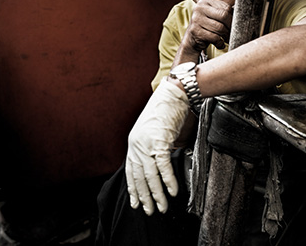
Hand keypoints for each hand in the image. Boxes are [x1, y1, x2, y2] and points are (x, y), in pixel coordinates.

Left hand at [125, 78, 189, 214]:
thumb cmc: (168, 112)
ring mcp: (147, 143)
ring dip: (157, 194)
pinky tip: (172, 192)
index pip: (130, 171)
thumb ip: (156, 150)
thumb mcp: (157, 132)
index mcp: (134, 142)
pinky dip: (168, 180)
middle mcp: (137, 144)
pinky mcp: (160, 140)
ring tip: (162, 207)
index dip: (133, 188)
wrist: (174, 93)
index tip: (136, 203)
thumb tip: (163, 169)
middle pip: (139, 176)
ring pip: (150, 175)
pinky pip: (163, 166)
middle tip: (149, 212)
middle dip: (144, 197)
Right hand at [184, 0, 232, 52]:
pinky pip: (214, 37)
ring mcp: (196, 19)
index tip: (233, 25)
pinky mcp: (195, 31)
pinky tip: (219, 44)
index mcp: (205, 1)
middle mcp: (199, 8)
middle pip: (223, 16)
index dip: (232, 18)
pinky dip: (219, 43)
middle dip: (229, 27)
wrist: (192, 38)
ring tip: (225, 38)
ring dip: (225, 36)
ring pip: (219, 28)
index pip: (226, 8)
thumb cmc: (207, 26)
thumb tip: (242, 14)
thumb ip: (224, 12)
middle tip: (231, 33)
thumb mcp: (214, 16)